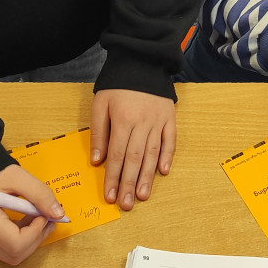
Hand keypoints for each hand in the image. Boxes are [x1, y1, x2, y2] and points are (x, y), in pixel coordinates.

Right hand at [0, 163, 62, 264]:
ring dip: (31, 240)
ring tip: (38, 219)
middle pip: (15, 254)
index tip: (44, 215)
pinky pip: (7, 250)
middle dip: (37, 237)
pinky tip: (27, 222)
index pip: (16, 244)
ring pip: (13, 256)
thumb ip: (40, 194)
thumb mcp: (18, 177)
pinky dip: (23, 240)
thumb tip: (58, 214)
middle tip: (47, 218)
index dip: (36, 232)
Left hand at [91, 89, 175, 210]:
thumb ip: (99, 132)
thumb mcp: (100, 104)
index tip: (110, 196)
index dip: (113, 177)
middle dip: (128, 183)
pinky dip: (167, 156)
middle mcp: (142, 123)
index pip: (116, 155)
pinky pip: (170, 140)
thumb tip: (97, 161)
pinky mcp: (170, 118)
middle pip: (134, 159)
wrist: (142, 62)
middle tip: (125, 205)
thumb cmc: (118, 85)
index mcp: (123, 120)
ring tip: (142, 196)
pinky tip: (163, 172)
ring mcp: (158, 121)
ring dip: (147, 176)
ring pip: (152, 153)